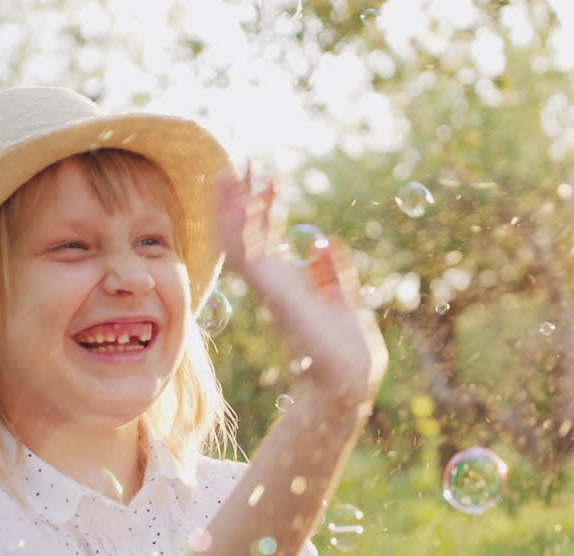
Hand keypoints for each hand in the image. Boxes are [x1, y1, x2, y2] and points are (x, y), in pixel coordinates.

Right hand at [213, 167, 386, 405]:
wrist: (347, 374)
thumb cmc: (346, 345)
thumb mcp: (343, 298)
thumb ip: (331, 271)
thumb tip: (325, 242)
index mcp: (289, 281)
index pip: (269, 236)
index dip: (267, 206)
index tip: (271, 176)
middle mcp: (274, 283)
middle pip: (248, 234)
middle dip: (242, 199)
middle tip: (240, 162)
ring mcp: (269, 289)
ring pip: (238, 242)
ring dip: (230, 208)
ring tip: (226, 175)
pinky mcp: (272, 295)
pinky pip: (245, 258)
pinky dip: (235, 231)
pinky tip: (230, 205)